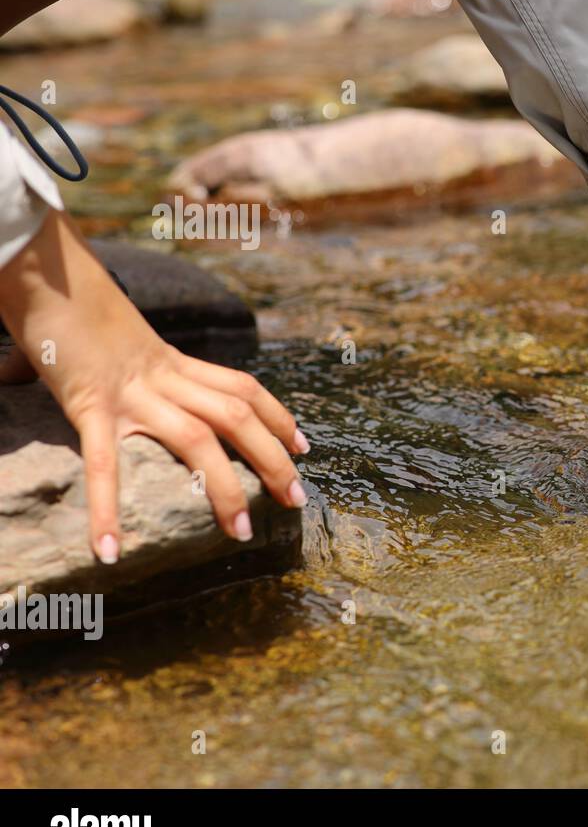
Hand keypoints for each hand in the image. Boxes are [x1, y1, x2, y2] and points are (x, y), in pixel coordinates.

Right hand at [0, 209, 308, 562]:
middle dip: (273, 459)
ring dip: (225, 488)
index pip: (244, 389)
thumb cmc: (71, 307)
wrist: (45, 275)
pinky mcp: (91, 405)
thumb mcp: (116, 339)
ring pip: (197, 441)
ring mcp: (132, 392)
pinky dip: (106, 509)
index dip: (279, 416)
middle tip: (297, 500)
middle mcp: (165, 376)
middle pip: (237, 417)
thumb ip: (121, 366)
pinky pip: (105, 464)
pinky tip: (109, 551)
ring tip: (242, 531)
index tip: (303, 445)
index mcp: (174, 361)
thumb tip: (67, 380)